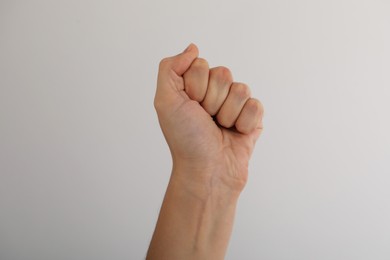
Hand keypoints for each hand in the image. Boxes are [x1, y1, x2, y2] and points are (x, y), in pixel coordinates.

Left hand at [154, 43, 263, 192]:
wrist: (207, 171)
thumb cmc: (185, 140)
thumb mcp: (165, 101)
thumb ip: (170, 68)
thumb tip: (193, 48)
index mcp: (194, 87)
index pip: (201, 65)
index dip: (195, 87)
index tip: (190, 107)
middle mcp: (214, 93)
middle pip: (223, 74)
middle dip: (212, 101)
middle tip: (206, 120)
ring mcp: (234, 105)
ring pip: (241, 89)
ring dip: (228, 114)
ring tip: (220, 129)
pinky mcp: (252, 117)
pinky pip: (256, 105)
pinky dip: (244, 123)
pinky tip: (235, 134)